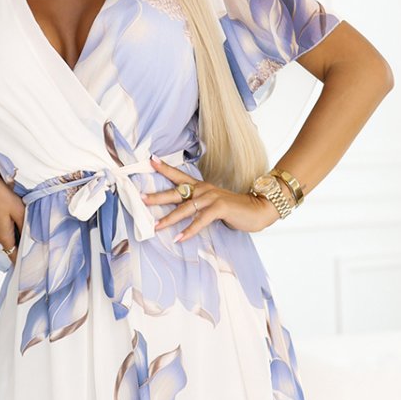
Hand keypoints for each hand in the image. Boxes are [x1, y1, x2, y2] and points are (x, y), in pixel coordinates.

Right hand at [0, 174, 24, 258]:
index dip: (20, 259)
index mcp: (3, 235)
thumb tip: (30, 236)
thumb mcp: (18, 210)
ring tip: (17, 215)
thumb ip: (24, 225)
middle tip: (28, 228)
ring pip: (4, 234)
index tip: (28, 261)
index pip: (13, 255)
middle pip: (10, 243)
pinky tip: (8, 212)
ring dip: (12, 229)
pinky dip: (5, 223)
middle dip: (19, 238)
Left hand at [140, 156, 278, 241]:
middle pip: (176, 192)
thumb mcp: (214, 205)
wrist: (259, 209)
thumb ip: (199, 208)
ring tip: (156, 226)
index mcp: (202, 187)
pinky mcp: (219, 208)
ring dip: (169, 218)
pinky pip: (200, 220)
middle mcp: (204, 189)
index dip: (165, 169)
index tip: (151, 161)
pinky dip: (189, 230)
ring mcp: (212, 197)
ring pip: (185, 208)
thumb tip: (183, 215)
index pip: (180, 176)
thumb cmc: (236, 209)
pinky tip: (179, 238)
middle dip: (157, 196)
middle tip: (141, 198)